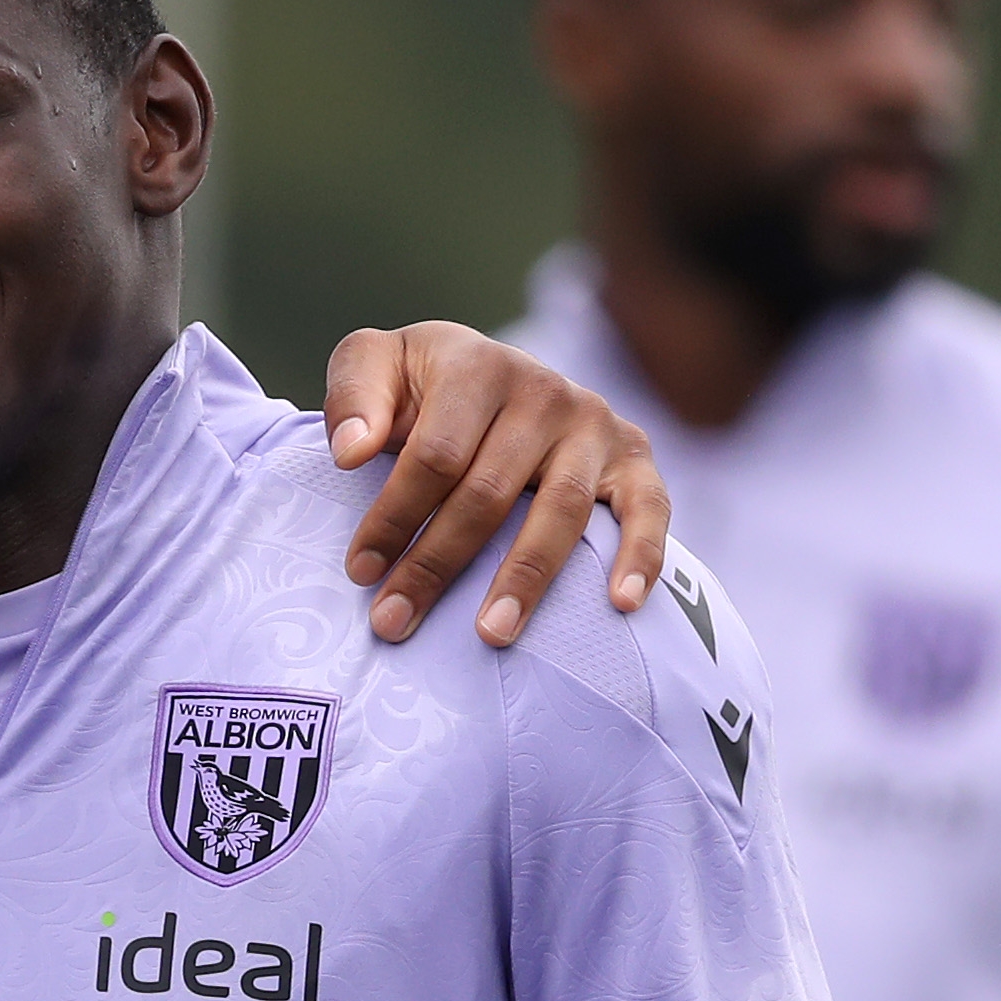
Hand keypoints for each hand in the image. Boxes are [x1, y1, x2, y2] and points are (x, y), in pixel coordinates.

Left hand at [320, 324, 672, 648]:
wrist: (488, 371)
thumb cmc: (421, 386)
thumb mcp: (375, 365)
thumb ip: (353, 396)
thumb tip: (351, 453)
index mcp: (478, 367)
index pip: (435, 455)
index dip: (394, 516)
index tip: (360, 572)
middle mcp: (543, 391)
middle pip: (488, 492)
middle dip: (437, 564)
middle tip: (394, 621)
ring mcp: (592, 424)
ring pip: (560, 510)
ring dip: (526, 579)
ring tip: (491, 634)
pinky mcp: (632, 454)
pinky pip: (649, 508)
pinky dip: (642, 554)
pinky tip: (621, 604)